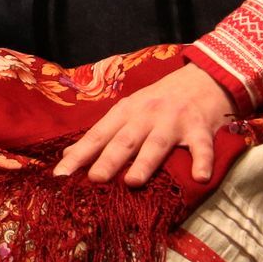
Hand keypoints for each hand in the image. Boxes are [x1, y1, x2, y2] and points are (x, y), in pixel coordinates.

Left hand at [52, 63, 236, 186]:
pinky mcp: (200, 128)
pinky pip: (201, 146)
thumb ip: (102, 134)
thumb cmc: (157, 101)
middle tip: (94, 179)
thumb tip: (68, 155)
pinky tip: (200, 177)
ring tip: (133, 181)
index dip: (79, 155)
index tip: (60, 175)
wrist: (200, 80)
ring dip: (145, 162)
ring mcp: (173, 121)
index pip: (97, 135)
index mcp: (125, 112)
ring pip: (157, 143)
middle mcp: (146, 115)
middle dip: (108, 159)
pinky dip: (202, 161)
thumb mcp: (127, 112)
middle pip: (124, 139)